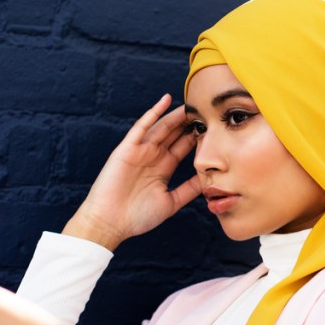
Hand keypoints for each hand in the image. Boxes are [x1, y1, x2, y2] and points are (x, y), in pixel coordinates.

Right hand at [63, 94, 201, 249]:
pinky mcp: (127, 149)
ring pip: (162, 127)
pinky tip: (165, 100)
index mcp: (163, 168)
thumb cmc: (138, 217)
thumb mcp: (171, 202)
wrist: (110, 223)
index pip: (183, 147)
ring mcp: (140, 151)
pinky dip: (153, 113)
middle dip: (189, 123)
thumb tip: (209, 180)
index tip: (214, 128)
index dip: (197, 137)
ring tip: (191, 104)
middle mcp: (152, 156)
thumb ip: (189, 190)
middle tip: (206, 110)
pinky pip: (141, 127)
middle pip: (174, 134)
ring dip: (176, 115)